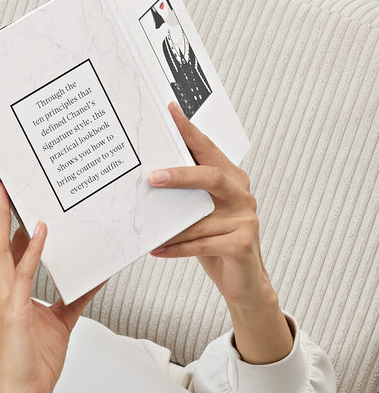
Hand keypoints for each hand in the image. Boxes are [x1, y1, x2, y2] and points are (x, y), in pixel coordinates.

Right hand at [0, 174, 102, 392]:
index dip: (7, 217)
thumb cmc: (36, 362)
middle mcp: (3, 288)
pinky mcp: (12, 311)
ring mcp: (4, 298)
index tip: (10, 190)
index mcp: (12, 290)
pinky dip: (29, 250)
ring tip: (4, 187)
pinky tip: (38, 229)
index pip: (8, 245)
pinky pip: (22, 274)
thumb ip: (75, 295)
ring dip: (0, 216)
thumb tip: (95, 274)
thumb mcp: (63, 320)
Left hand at [148, 102, 271, 308]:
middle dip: (181, 175)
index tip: (170, 112)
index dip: (190, 131)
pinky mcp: (242, 245)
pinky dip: (178, 248)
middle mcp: (242, 195)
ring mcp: (246, 219)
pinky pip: (203, 244)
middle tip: (152, 176)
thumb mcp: (200, 214)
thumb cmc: (216, 243)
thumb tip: (148, 178)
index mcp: (232, 180)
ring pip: (202, 218)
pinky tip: (158, 249)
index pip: (209, 150)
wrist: (244, 280)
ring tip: (148, 230)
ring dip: (172, 226)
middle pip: (212, 177)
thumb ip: (185, 196)